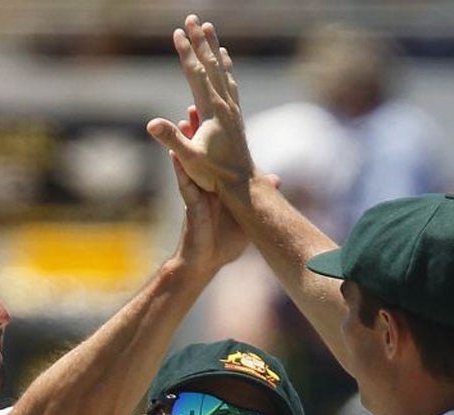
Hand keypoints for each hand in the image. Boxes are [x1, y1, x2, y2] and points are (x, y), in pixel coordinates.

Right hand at [148, 15, 254, 194]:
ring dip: (215, 49)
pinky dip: (227, 68)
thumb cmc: (214, 175)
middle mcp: (225, 105)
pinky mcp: (235, 117)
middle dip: (201, 41)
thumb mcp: (189, 159)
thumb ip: (171, 139)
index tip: (178, 32)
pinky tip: (226, 62)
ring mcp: (232, 109)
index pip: (196, 74)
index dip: (186, 52)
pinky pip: (231, 84)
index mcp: (212, 110)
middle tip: (194, 18)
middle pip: (212, 65)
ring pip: (224, 71)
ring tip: (211, 31)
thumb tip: (151, 124)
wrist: (242, 185)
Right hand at [173, 106, 251, 269]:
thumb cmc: (223, 245)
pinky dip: (181, 172)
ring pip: (188, 166)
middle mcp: (204, 189)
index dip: (215, 138)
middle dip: (196, 133)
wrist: (204, 265)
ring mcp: (196, 197)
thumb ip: (258, 198)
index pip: (216, 158)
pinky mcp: (192, 209)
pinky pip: (185, 187)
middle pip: (199, 156)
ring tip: (182, 122)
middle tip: (193, 109)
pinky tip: (175, 157)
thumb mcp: (247, 218)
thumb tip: (278, 180)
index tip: (215, 118)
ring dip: (185, 145)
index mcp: (216, 190)